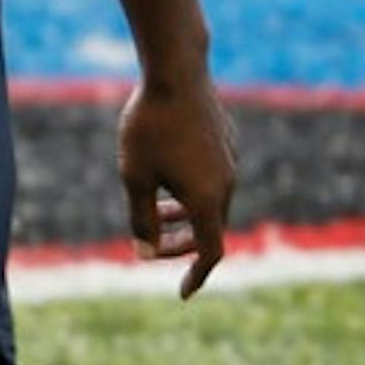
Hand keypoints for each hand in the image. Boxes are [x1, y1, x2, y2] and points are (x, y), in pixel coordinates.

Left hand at [118, 76, 236, 298]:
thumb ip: (141, 218)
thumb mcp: (134, 176)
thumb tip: (145, 252)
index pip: (210, 252)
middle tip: (152, 244)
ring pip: (211, 200)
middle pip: (210, 228)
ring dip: (186, 214)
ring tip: (158, 210)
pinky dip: (193, 188)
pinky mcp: (227, 141)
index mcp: (208, 199)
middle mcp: (227, 184)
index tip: (183, 292)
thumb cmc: (150, 126)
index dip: (196, 275)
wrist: (176, 72)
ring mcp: (230, 161)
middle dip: (182, 242)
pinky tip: (168, 170)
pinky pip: (213, 177)